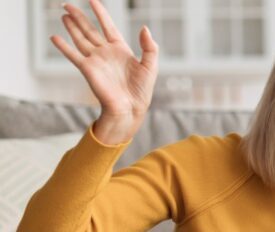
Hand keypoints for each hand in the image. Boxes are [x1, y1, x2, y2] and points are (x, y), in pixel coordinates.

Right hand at [51, 0, 158, 143]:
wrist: (131, 108)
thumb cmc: (142, 90)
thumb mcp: (150, 65)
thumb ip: (149, 47)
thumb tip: (144, 27)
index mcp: (120, 49)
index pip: (108, 26)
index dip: (100, 13)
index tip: (92, 0)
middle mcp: (105, 52)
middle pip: (89, 30)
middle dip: (79, 17)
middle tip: (67, 5)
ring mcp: (95, 60)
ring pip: (80, 38)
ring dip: (71, 27)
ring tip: (63, 14)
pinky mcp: (87, 69)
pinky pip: (73, 55)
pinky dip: (63, 46)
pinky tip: (54, 37)